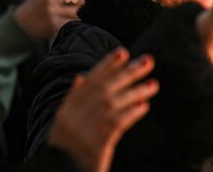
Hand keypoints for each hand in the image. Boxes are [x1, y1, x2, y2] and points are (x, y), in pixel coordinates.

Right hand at [14, 0, 83, 40]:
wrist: (19, 24)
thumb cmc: (36, 8)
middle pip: (80, 0)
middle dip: (86, 6)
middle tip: (89, 10)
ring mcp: (51, 11)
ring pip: (77, 13)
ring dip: (82, 16)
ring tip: (84, 18)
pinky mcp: (52, 24)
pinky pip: (71, 23)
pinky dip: (76, 25)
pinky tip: (77, 26)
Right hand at [48, 48, 158, 171]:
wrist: (58, 171)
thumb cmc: (64, 147)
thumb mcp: (63, 122)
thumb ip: (73, 99)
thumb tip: (80, 76)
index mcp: (68, 107)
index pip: (92, 80)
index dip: (107, 64)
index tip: (123, 52)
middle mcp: (76, 115)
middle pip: (107, 87)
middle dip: (129, 72)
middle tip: (148, 60)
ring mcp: (87, 129)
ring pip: (116, 103)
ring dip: (137, 92)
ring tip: (154, 84)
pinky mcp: (98, 144)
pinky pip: (118, 123)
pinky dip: (132, 113)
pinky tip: (144, 106)